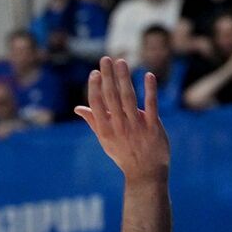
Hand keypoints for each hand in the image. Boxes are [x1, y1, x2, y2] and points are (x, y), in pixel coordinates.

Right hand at [75, 57, 169, 180]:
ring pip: (128, 98)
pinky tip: (148, 75)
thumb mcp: (104, 140)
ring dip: (124, 78)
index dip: (95, 87)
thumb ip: (93, 121)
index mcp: (105, 129)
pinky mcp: (153, 127)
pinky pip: (151, 105)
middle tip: (106, 59)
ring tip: (121, 62)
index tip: (95, 72)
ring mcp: (136, 126)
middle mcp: (119, 126)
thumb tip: (78, 108)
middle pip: (111, 96)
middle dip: (108, 76)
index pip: (97, 104)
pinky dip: (150, 90)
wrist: (145, 173)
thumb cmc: (123, 154)